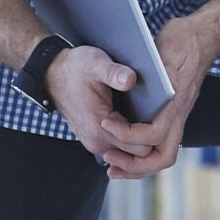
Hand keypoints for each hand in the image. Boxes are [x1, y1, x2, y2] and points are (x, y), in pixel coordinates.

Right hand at [50, 44, 156, 176]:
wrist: (54, 75)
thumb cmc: (76, 69)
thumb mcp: (96, 63)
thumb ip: (114, 72)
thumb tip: (132, 79)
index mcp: (100, 128)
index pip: (141, 148)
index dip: (154, 133)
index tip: (162, 112)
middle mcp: (98, 143)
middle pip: (140, 155)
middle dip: (153, 138)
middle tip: (165, 114)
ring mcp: (97, 144)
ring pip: (132, 155)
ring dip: (144, 140)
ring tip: (156, 117)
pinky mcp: (98, 140)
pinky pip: (124, 149)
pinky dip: (134, 139)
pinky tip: (144, 120)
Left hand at [113, 16, 212, 178]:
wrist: (202, 38)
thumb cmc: (183, 41)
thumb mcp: (165, 47)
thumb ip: (153, 64)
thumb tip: (131, 79)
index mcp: (176, 101)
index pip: (154, 133)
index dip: (127, 135)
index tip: (105, 123)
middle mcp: (178, 114)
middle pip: (162, 157)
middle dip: (133, 165)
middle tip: (109, 161)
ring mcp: (177, 118)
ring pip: (161, 157)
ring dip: (135, 167)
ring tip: (112, 166)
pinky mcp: (171, 117)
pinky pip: (157, 147)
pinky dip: (139, 156)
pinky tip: (121, 152)